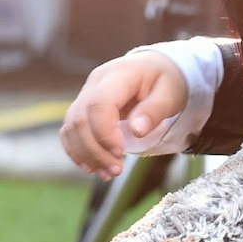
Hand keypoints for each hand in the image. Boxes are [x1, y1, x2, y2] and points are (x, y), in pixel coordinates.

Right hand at [58, 51, 187, 177]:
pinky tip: (93, 168)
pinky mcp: (83, 108)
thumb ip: (154, 111)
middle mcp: (95, 83)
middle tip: (116, 171)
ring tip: (108, 174)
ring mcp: (86, 95)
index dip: (105, 132)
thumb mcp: (171, 93)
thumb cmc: (166, 79)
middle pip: (81, 119)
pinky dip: (78, 151)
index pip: (99, 104)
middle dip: (95, 150)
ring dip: (86, 155)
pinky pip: (71, 131)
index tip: (121, 153)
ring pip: (72, 127)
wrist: (156, 68)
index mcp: (118, 74)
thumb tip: (137, 131)